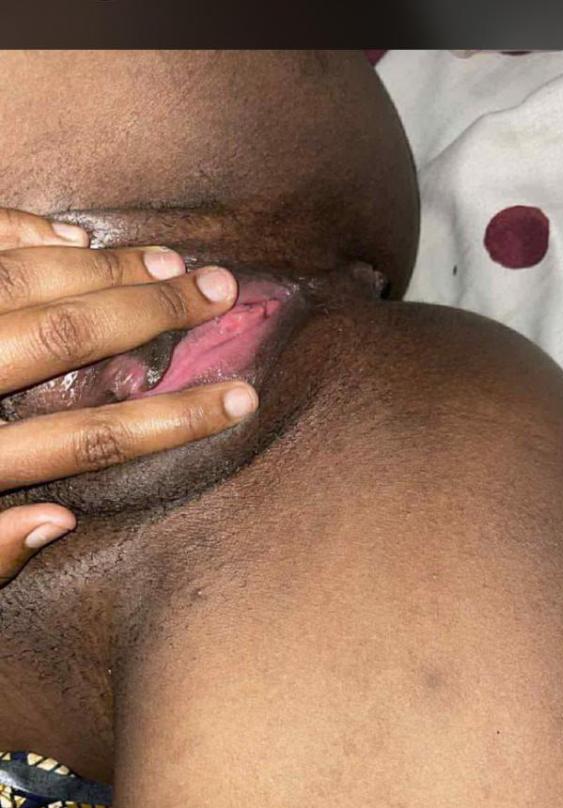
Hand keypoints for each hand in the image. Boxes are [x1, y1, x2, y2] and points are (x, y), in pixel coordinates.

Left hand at [0, 208, 257, 585]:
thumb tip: (59, 523)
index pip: (86, 438)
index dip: (173, 420)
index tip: (242, 400)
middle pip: (67, 339)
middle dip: (153, 311)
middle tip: (220, 291)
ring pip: (24, 283)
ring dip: (104, 267)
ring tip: (169, 262)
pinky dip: (25, 232)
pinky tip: (74, 235)